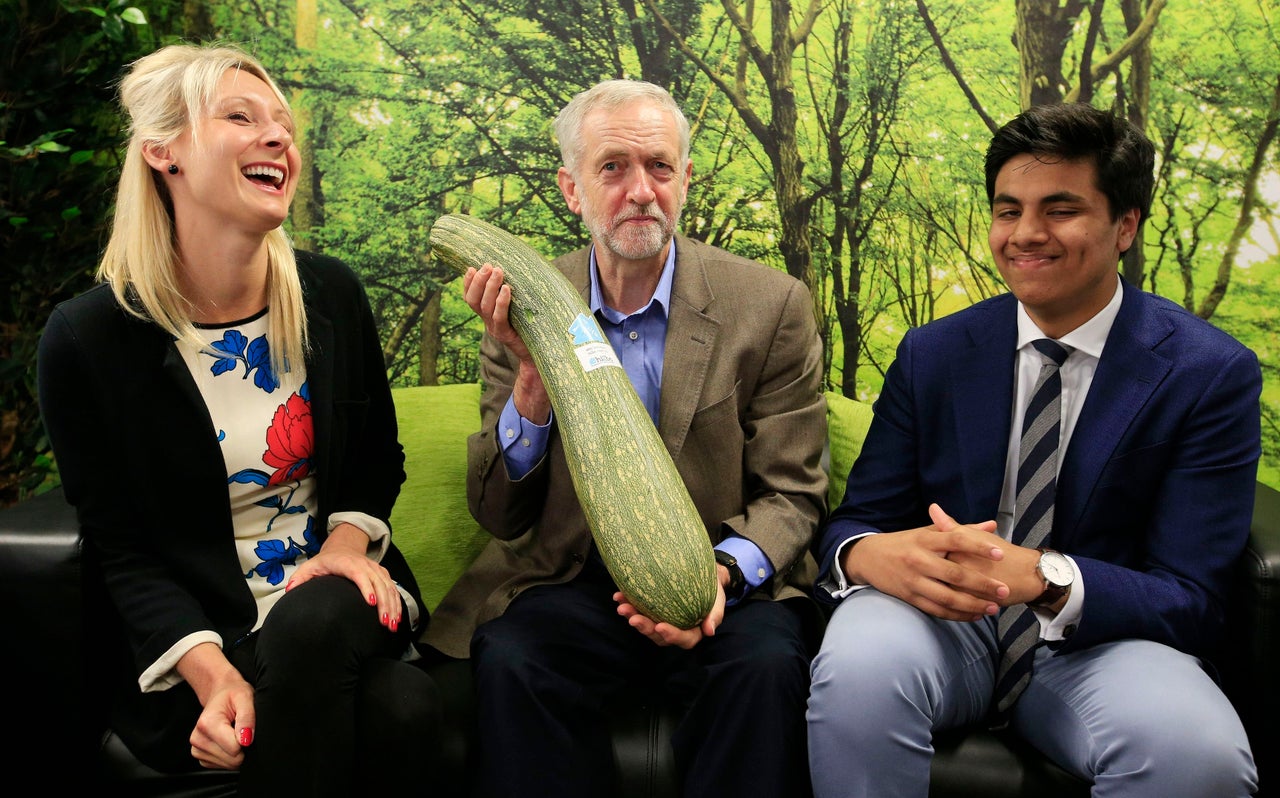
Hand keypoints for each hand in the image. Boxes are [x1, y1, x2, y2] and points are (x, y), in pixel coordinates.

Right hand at [189, 675, 254, 769]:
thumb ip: (247, 718)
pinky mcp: (200, 756)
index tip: (245, 726)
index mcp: (207, 724)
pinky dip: (230, 755)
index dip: (247, 739)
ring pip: (229, 765)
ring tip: (234, 733)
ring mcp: (197, 749)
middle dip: (243, 747)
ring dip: (237, 752)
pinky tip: (228, 740)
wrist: (219, 693)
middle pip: (232, 760)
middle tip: (241, 729)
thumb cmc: (233, 694)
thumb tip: (246, 740)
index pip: (235, 748)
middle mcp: (198, 739)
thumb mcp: (245, 698)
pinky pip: (223, 766)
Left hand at [286, 522, 401, 631]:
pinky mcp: (382, 574)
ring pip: (388, 587)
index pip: (359, 573)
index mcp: (347, 563)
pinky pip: (393, 588)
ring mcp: (376, 569)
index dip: (366, 586)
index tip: (370, 602)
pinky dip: (396, 603)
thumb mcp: (310, 566)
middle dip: (384, 603)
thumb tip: (289, 591)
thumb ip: (299, 578)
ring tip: (392, 625)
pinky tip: (397, 618)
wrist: (343, 546)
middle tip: (385, 623)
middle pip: (378, 583)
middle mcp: (365, 564)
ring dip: (393, 605)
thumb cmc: (326, 561)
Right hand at [463, 264, 549, 422]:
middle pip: (473, 301)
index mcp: (488, 316)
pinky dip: (501, 302)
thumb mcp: (521, 309)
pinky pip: (499, 317)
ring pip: (485, 306)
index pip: (470, 298)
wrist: (540, 356)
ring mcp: (495, 329)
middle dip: (478, 281)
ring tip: (497, 271)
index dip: (467, 284)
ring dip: (490, 286)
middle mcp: (488, 322)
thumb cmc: (533, 328)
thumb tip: (523, 268)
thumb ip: (517, 295)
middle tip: (487, 266)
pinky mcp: (506, 335)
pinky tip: (506, 289)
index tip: (471, 268)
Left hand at [613, 580, 726, 649]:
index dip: (671, 635)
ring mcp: (662, 620)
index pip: (684, 639)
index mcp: (693, 632)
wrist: (706, 577)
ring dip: (632, 617)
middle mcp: (675, 630)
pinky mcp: (653, 610)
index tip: (660, 626)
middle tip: (633, 618)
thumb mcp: (718, 601)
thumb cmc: (713, 591)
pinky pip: (640, 611)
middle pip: (659, 635)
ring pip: (646, 625)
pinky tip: (618, 596)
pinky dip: (629, 604)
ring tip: (621, 606)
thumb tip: (709, 630)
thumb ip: (715, 615)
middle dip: (645, 627)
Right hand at [843, 503, 1008, 620]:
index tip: (1000, 553)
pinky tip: (974, 615)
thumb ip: (959, 530)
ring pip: (947, 597)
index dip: (978, 547)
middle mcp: (918, 559)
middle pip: (955, 574)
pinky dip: (957, 615)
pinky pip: (936, 610)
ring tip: (994, 608)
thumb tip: (991, 526)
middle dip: (982, 584)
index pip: (955, 541)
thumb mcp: (927, 531)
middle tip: (1004, 589)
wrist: (868, 557)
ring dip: (973, 604)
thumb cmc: (904, 542)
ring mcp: (913, 580)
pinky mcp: (909, 597)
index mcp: (924, 539)